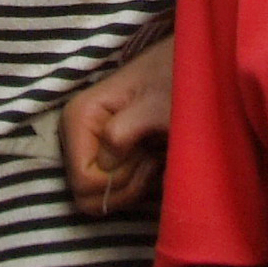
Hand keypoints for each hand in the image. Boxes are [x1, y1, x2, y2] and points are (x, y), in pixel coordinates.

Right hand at [63, 38, 173, 214]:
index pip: (84, 181)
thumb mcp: (156, 103)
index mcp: (79, 118)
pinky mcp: (104, 158)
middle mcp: (76, 135)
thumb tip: (105, 163)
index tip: (144, 154)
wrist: (191, 68)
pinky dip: (136, 185)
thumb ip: (124, 130)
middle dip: (124, 186)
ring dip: (132, 186)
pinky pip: (111, 192)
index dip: (118, 179)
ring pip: (99, 198)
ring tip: (153, 156)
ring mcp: (89, 148)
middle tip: (151, 159)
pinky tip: (153, 161)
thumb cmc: (175, 80)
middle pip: (87, 195)